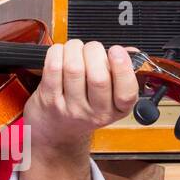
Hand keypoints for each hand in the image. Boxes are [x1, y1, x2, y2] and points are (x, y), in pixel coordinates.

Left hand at [22, 40, 138, 158]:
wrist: (57, 130)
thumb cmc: (86, 106)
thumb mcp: (110, 96)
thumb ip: (121, 72)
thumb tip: (130, 51)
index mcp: (117, 109)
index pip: (126, 93)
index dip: (123, 68)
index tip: (116, 51)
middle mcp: (95, 113)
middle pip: (99, 77)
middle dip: (95, 51)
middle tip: (92, 49)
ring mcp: (71, 108)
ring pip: (74, 68)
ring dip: (75, 48)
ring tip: (75, 48)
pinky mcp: (50, 100)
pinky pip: (53, 68)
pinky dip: (57, 52)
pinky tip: (61, 53)